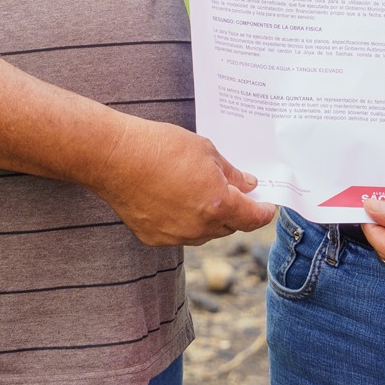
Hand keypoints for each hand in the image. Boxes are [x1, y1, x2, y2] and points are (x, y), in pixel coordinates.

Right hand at [92, 114, 276, 246]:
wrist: (116, 157)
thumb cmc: (161, 146)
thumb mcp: (205, 150)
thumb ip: (230, 172)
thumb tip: (247, 185)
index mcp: (218, 204)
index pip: (252, 218)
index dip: (263, 212)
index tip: (267, 207)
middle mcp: (199, 227)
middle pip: (229, 226)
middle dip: (235, 210)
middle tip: (233, 190)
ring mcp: (176, 236)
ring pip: (204, 232)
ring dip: (209, 216)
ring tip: (197, 189)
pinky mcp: (155, 238)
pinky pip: (180, 233)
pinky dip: (184, 220)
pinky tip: (173, 197)